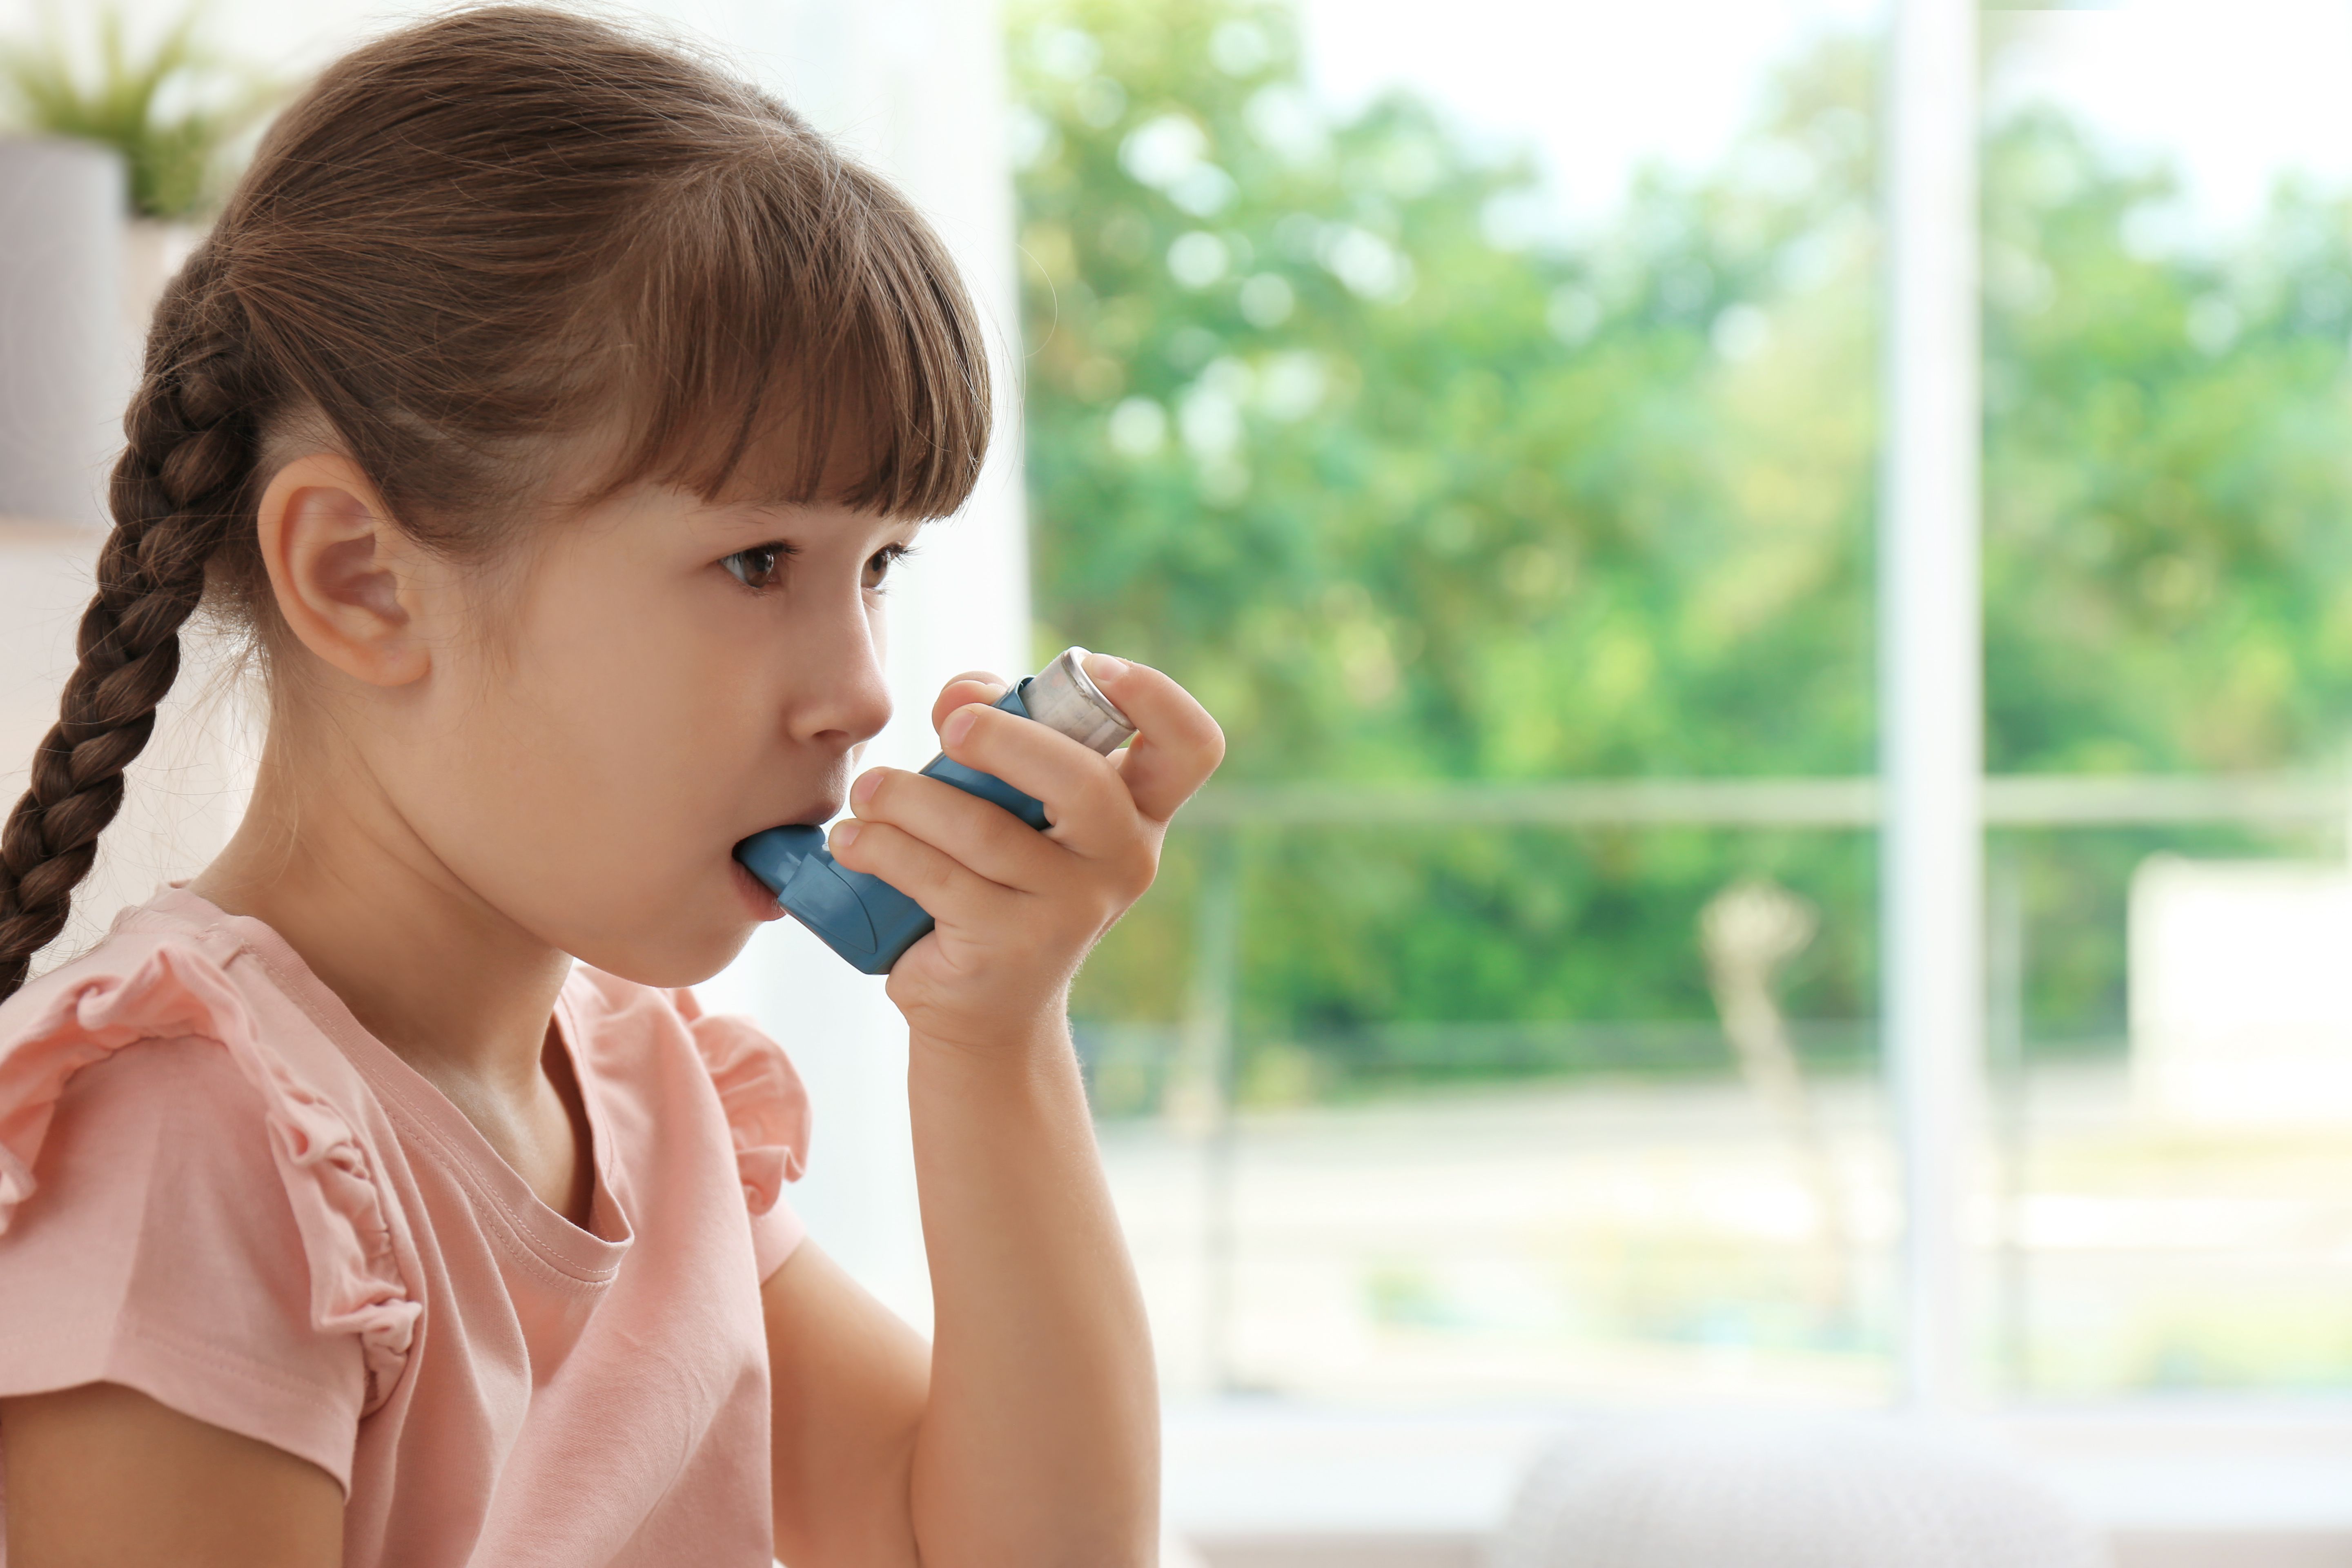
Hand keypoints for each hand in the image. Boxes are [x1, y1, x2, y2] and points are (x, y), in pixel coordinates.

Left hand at [828, 654, 1223, 1051]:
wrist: (986, 1006)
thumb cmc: (997, 875)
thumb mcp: (1012, 797)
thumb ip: (996, 725)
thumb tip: (960, 703)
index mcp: (1139, 811)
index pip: (1191, 747)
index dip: (1155, 696)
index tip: (1092, 666)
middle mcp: (1123, 860)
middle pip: (1085, 781)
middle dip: (1008, 740)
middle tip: (952, 729)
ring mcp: (1072, 909)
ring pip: (984, 830)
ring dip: (908, 797)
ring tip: (868, 791)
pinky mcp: (1011, 946)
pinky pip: (937, 878)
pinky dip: (881, 847)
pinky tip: (853, 840)